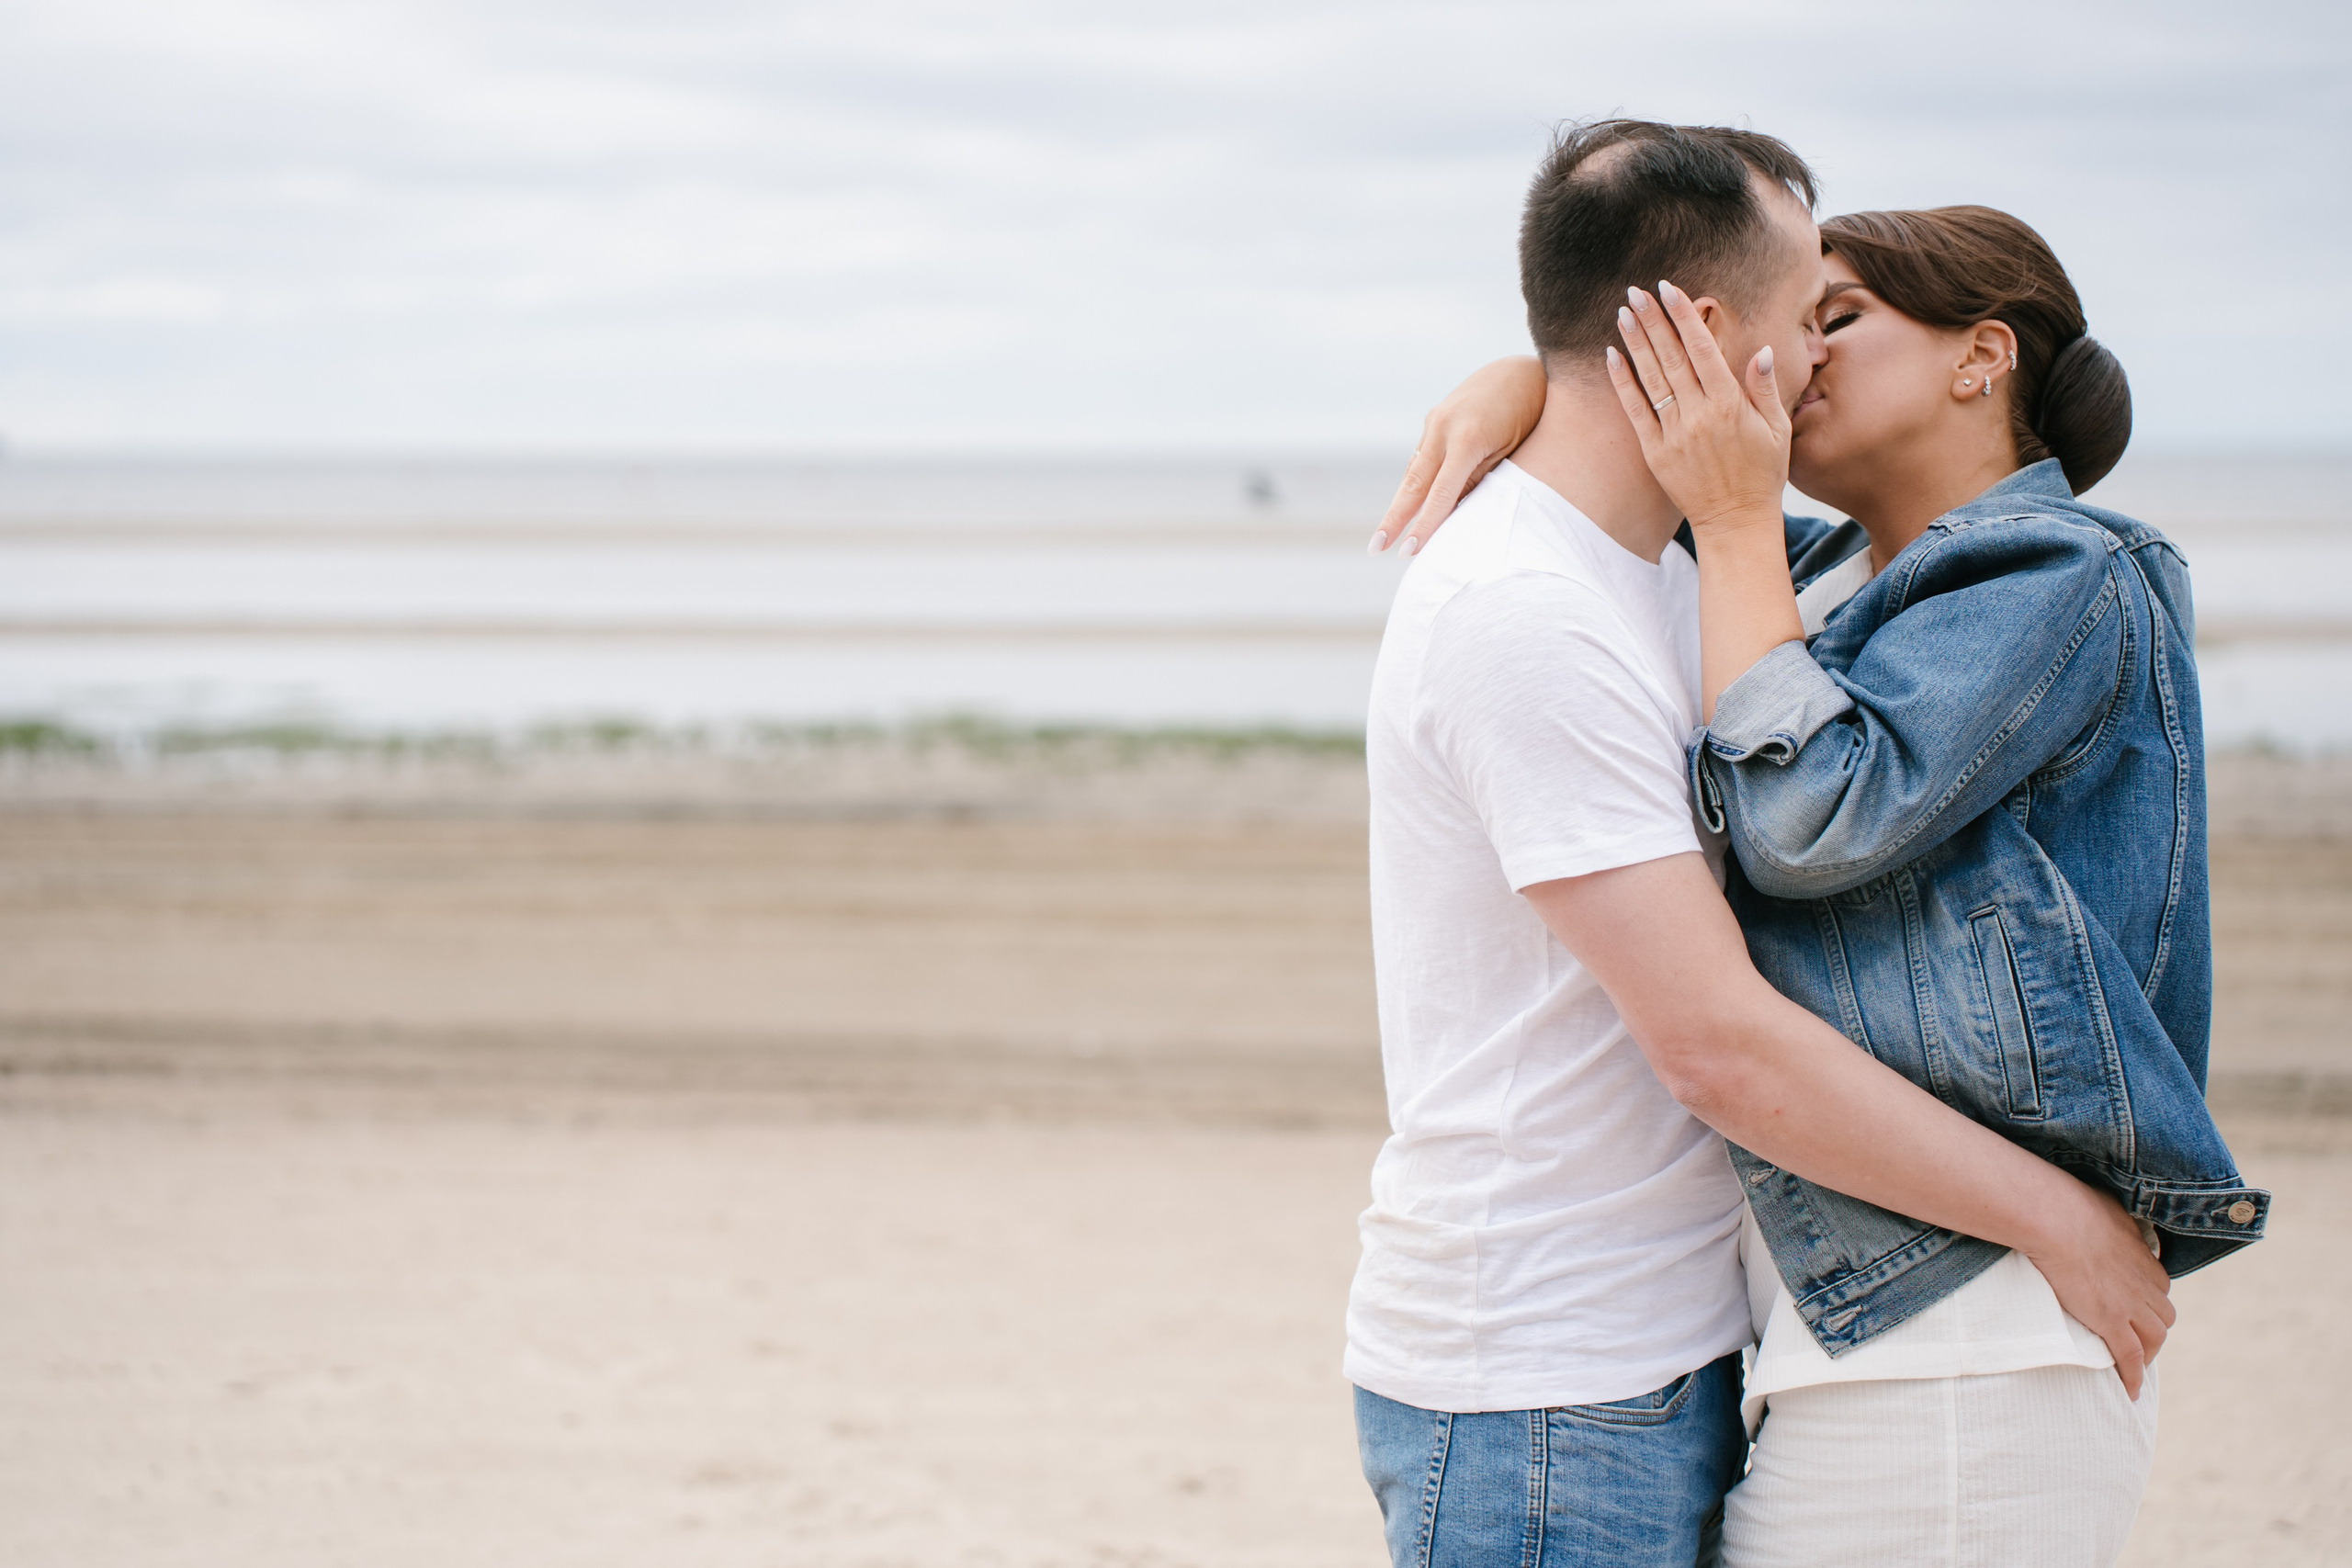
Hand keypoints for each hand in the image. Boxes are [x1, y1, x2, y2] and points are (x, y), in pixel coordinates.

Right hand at [1371, 356, 1545, 555]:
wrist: (1520, 371)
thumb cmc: (1527, 416)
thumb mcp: (1508, 452)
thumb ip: (1477, 480)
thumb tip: (1450, 512)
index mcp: (1467, 438)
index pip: (1441, 494)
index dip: (1424, 525)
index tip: (1408, 552)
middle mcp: (1443, 428)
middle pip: (1413, 484)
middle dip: (1393, 520)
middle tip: (1375, 549)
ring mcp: (1435, 421)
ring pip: (1413, 472)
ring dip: (1399, 504)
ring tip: (1385, 535)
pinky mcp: (1433, 419)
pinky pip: (1421, 458)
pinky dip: (1414, 483)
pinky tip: (1405, 505)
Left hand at [1605, 282, 1787, 539]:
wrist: (1735, 521)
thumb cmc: (1762, 473)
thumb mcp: (1777, 429)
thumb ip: (1766, 388)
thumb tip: (1761, 350)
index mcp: (1731, 404)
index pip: (1702, 348)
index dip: (1684, 315)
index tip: (1669, 289)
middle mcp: (1699, 414)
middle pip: (1671, 356)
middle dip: (1653, 320)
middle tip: (1635, 290)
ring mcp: (1674, 433)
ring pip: (1650, 378)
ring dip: (1634, 343)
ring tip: (1622, 312)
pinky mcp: (1655, 452)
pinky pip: (1635, 410)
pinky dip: (1622, 382)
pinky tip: (1611, 355)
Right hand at [2020, 1176, 2174, 1399]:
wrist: (2054, 1219)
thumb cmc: (2068, 1204)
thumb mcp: (2104, 1206)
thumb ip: (2113, 1218)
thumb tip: (2108, 1213)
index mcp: (2143, 1256)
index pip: (2158, 1286)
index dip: (2149, 1299)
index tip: (2135, 1305)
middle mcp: (2145, 1283)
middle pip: (2164, 1316)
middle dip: (2154, 1328)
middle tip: (2134, 1337)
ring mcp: (2131, 1305)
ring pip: (2155, 1338)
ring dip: (2148, 1352)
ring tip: (2132, 1364)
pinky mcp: (2112, 1323)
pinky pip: (2131, 1358)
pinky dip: (2134, 1376)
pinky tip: (2130, 1391)